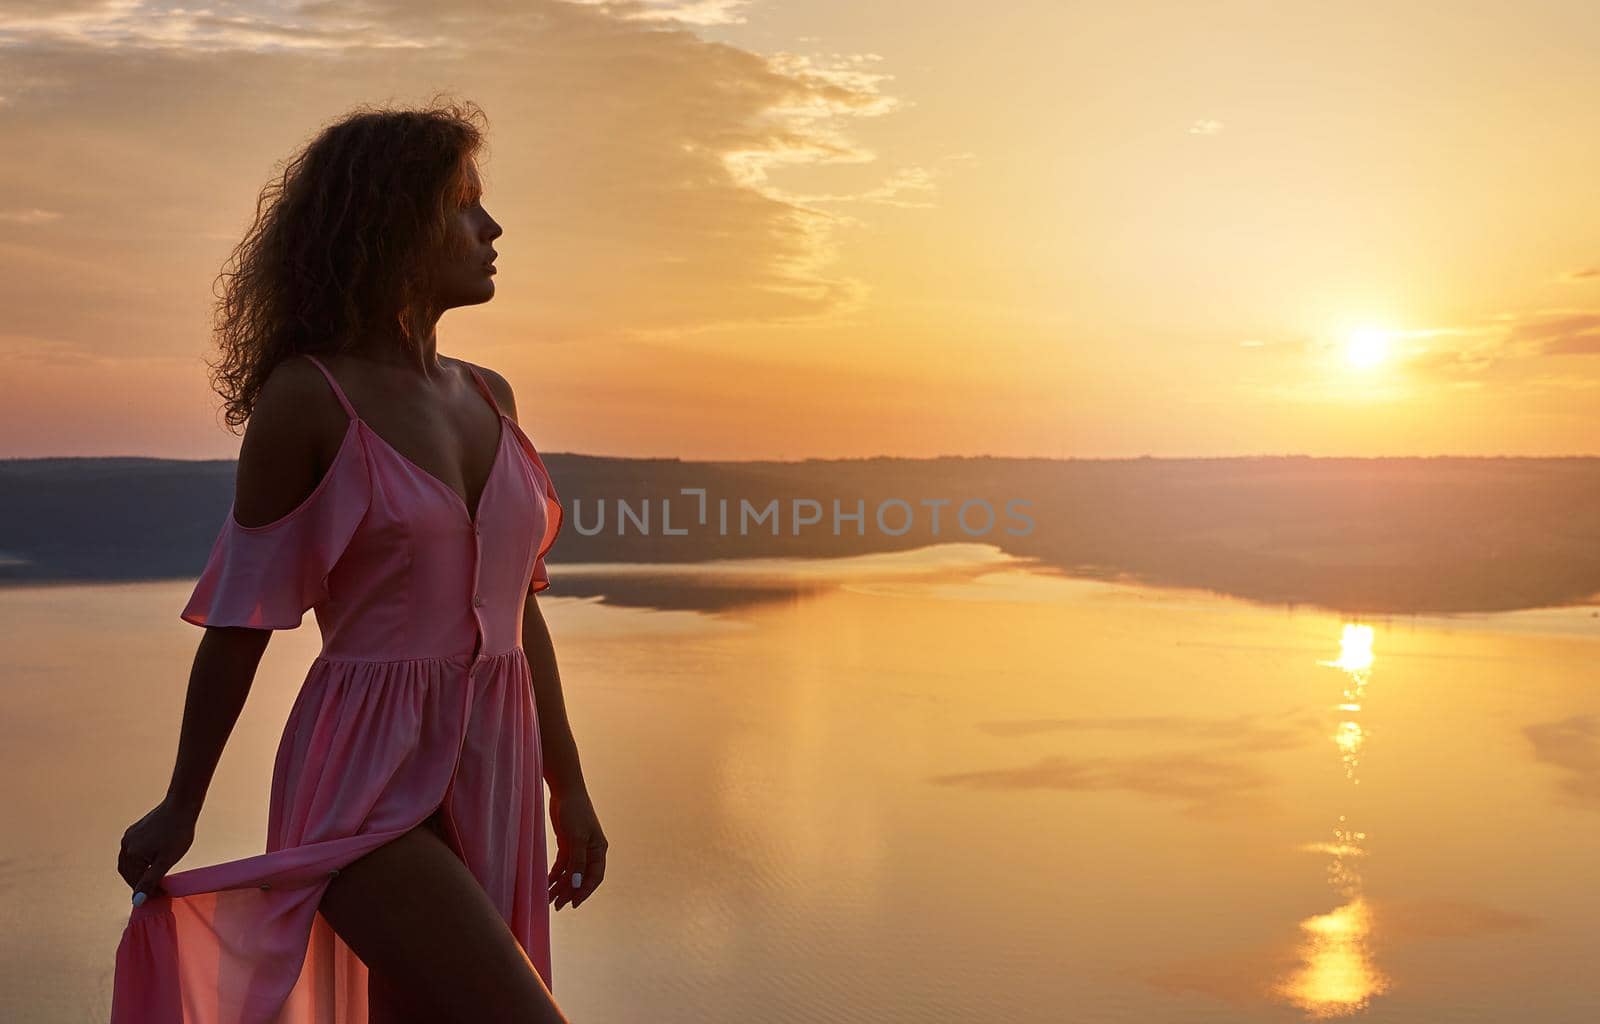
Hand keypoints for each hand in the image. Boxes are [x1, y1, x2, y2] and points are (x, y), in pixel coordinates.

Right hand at [118, 796, 198, 903]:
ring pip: (130, 861)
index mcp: (130, 854)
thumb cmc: (177, 833)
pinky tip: (153, 860)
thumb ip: (150, 881)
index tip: (160, 895)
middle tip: (156, 889)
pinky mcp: (135, 830)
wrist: (181, 806)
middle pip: (128, 872)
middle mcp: (125, 845)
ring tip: (156, 876)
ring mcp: (129, 836)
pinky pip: (134, 850)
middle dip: (140, 882)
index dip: (146, 891)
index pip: (134, 881)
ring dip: (140, 871)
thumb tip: (136, 901)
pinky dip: (141, 859)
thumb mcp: (166, 861)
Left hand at [547, 784, 606, 910]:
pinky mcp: (566, 844)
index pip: (595, 877)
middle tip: (557, 906)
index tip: (573, 903)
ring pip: (570, 873)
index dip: (585, 892)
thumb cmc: (575, 810)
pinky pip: (561, 866)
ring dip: (560, 886)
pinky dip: (555, 875)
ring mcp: (577, 848)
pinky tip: (546, 884)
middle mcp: (590, 851)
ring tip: (548, 900)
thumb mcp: (576, 836)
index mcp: (599, 849)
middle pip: (581, 878)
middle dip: (569, 892)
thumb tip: (577, 883)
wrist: (565, 790)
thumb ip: (577, 861)